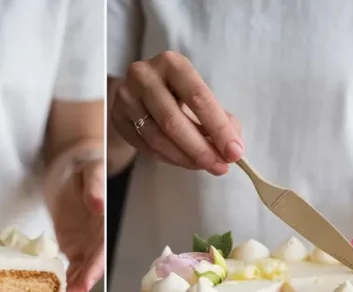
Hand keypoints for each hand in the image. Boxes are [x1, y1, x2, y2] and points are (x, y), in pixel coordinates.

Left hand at [50, 158, 104, 291]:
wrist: (71, 165)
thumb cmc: (85, 165)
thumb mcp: (91, 170)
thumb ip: (95, 187)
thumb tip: (99, 204)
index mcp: (105, 222)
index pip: (102, 249)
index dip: (95, 267)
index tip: (86, 280)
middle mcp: (97, 236)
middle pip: (93, 263)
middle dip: (85, 279)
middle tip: (73, 290)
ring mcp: (85, 242)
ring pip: (82, 267)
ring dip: (75, 281)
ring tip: (63, 291)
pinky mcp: (71, 243)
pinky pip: (70, 263)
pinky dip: (65, 275)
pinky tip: (57, 283)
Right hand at [111, 51, 243, 174]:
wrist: (142, 93)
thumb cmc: (179, 95)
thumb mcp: (202, 98)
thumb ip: (222, 121)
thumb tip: (233, 150)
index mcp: (172, 63)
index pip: (198, 98)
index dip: (219, 128)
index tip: (235, 152)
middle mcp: (144, 75)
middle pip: (174, 121)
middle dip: (201, 149)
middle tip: (220, 167)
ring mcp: (126, 96)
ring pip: (157, 137)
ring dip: (185, 158)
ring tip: (205, 166)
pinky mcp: (117, 117)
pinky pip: (145, 146)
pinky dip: (168, 158)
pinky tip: (184, 161)